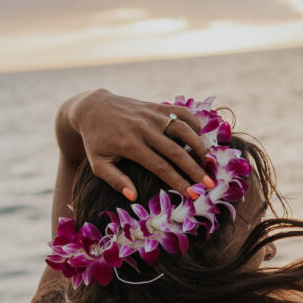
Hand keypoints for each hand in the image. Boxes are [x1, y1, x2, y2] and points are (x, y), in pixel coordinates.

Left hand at [62, 89, 212, 199]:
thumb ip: (115, 180)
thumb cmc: (96, 141)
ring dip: (199, 145)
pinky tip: (200, 135)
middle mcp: (143, 129)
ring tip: (210, 161)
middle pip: (176, 151)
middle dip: (195, 169)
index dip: (178, 181)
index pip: (160, 167)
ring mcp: (151, 115)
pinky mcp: (155, 106)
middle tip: (211, 184)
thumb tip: (133, 197)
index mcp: (130, 145)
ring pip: (182, 129)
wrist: (92, 107)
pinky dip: (193, 122)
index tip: (193, 194)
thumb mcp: (98, 163)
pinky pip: (180, 112)